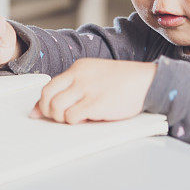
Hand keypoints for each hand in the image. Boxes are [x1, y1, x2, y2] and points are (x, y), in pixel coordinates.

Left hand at [29, 58, 156, 123]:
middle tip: (58, 119)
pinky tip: (86, 119)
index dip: (43, 103)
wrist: (147, 81)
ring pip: (56, 108)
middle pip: (47, 96)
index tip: (42, 113)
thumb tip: (50, 107)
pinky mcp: (96, 103)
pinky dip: (74, 122)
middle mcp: (80, 76)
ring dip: (61, 119)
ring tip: (75, 119)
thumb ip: (74, 88)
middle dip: (48, 112)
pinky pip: (72, 117)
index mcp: (79, 68)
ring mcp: (87, 89)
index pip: (49, 86)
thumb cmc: (123, 82)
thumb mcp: (95, 77)